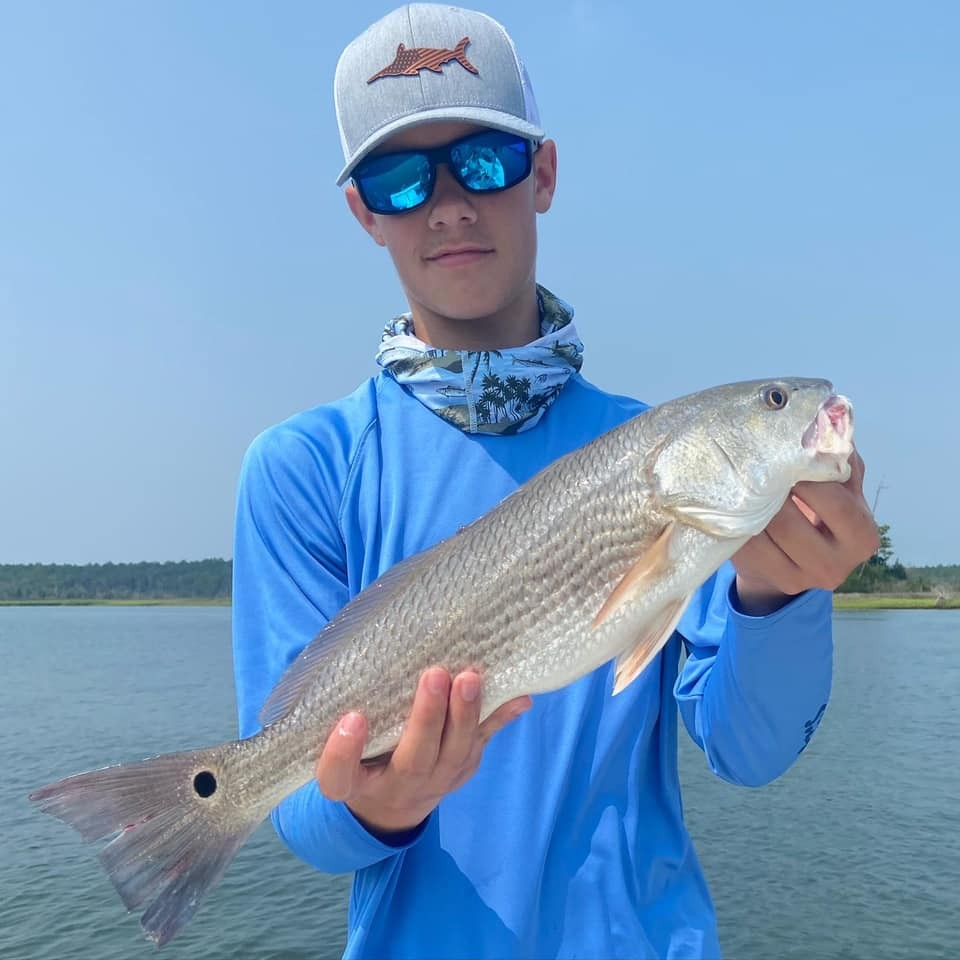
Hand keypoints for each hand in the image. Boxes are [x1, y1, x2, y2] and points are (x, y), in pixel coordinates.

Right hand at [316, 667, 531, 836]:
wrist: (392, 808)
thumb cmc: (360, 764)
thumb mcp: (342, 755)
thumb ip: (343, 733)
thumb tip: (353, 690)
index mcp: (355, 784)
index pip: (339, 778)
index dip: (343, 752)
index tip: (352, 719)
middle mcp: (398, 787)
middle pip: (414, 760)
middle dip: (427, 718)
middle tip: (434, 676)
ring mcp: (437, 782)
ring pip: (455, 753)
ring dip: (466, 714)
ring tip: (470, 678)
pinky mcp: (463, 769)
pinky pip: (483, 743)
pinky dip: (502, 718)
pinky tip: (521, 698)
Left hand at [732, 448, 879, 614]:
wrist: (793, 552)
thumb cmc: (817, 505)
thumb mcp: (837, 482)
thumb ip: (836, 453)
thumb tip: (822, 414)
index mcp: (862, 534)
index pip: (832, 501)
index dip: (803, 475)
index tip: (780, 454)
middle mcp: (838, 565)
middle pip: (790, 523)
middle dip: (766, 492)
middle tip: (749, 466)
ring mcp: (803, 580)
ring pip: (762, 536)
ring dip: (745, 506)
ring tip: (736, 481)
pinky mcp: (773, 583)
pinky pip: (745, 549)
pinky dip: (734, 524)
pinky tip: (729, 506)